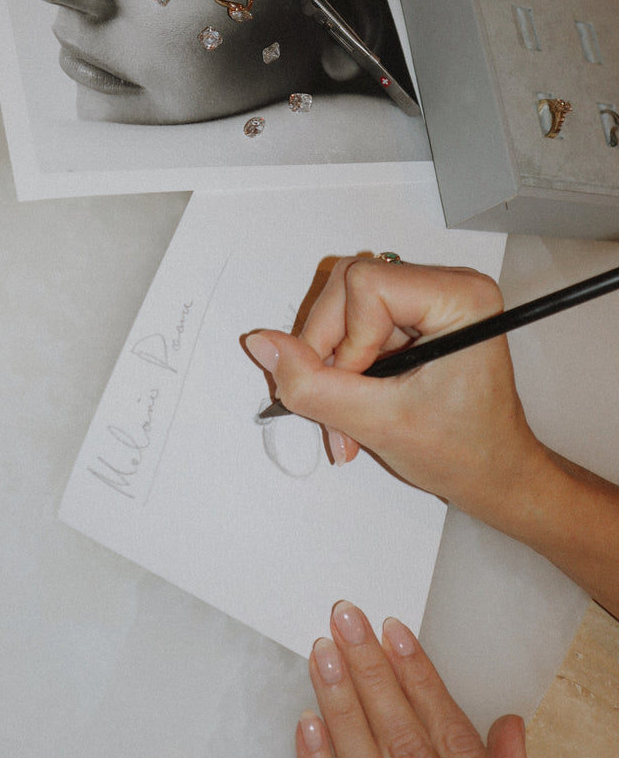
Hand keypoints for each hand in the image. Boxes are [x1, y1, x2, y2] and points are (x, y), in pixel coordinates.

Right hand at [245, 258, 544, 528]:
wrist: (493, 475)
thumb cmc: (467, 452)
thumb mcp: (380, 423)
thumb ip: (313, 384)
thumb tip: (263, 345)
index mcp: (460, 297)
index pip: (364, 282)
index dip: (346, 339)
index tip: (362, 385)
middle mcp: (445, 286)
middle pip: (345, 286)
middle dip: (331, 350)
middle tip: (344, 401)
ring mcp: (425, 299)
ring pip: (340, 304)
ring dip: (332, 360)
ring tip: (352, 408)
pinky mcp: (409, 316)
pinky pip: (348, 319)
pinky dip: (341, 363)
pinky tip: (359, 397)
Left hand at [297, 601, 530, 757]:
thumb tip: (510, 723)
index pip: (446, 724)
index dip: (418, 672)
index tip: (393, 628)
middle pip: (400, 730)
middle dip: (370, 669)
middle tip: (345, 619)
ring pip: (364, 755)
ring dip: (340, 702)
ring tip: (321, 653)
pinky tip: (306, 721)